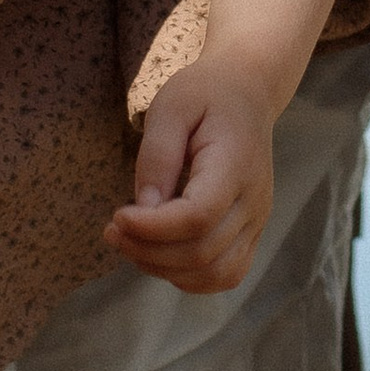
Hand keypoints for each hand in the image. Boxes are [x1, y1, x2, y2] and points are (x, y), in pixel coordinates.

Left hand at [107, 56, 277, 292]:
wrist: (246, 93)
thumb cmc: (205, 94)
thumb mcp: (172, 106)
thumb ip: (157, 155)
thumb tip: (143, 208)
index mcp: (236, 164)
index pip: (198, 217)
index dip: (153, 228)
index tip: (117, 214)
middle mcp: (254, 200)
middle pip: (203, 251)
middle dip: (148, 250)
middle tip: (112, 230)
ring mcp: (257, 220)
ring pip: (215, 273)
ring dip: (164, 269)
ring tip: (130, 243)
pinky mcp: (251, 232)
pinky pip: (225, 274)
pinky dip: (189, 277)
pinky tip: (158, 254)